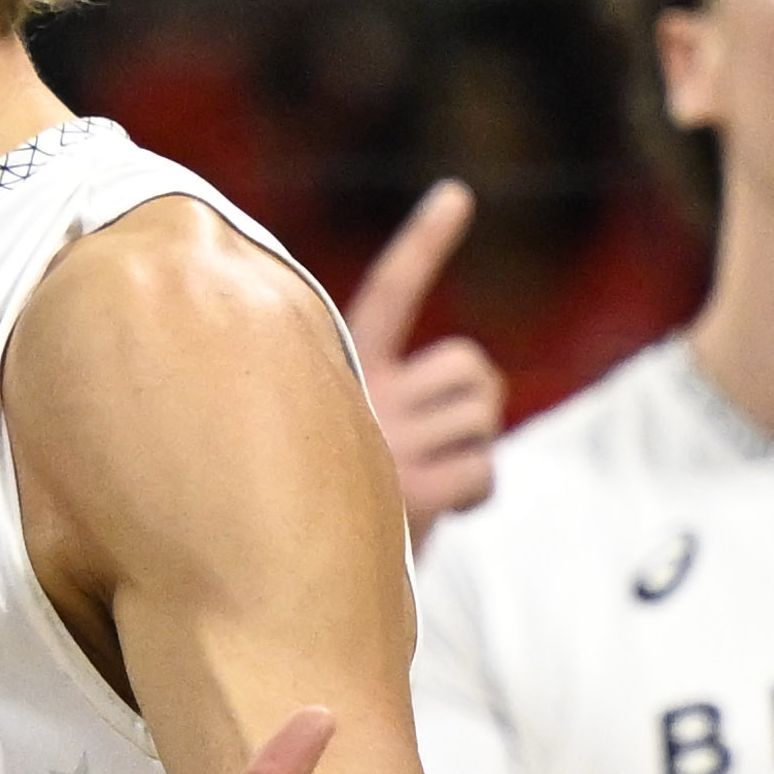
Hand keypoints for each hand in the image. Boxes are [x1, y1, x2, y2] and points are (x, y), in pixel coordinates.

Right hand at [345, 181, 503, 535]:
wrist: (289, 578)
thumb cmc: (322, 500)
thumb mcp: (340, 432)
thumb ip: (378, 397)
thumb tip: (467, 385)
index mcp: (343, 368)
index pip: (391, 290)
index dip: (425, 241)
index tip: (458, 195)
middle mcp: (362, 396)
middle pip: (472, 365)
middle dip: (479, 400)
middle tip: (452, 434)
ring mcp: (389, 443)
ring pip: (484, 416)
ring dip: (477, 447)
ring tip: (438, 475)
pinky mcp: (415, 493)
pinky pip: (484, 469)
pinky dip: (478, 491)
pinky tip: (444, 510)